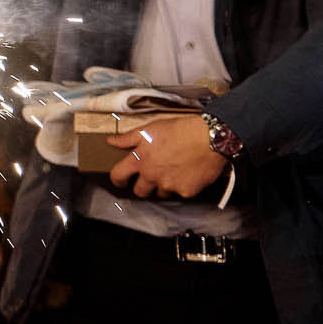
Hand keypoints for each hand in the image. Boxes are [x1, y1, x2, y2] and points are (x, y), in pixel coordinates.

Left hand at [108, 116, 226, 199]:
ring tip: (173, 172)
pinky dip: (183, 186)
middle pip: (140, 191)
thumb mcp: (150, 129)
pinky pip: (180, 193)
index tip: (121, 181)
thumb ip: (128, 138)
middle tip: (151, 178)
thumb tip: (111, 141)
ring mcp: (169, 186)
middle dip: (143, 187)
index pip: (118, 176)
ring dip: (164, 186)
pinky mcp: (186, 192)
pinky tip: (188, 174)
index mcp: (140, 160)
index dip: (117, 180)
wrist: (210, 138)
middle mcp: (152, 176)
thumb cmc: (180, 131)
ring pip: (161, 193)